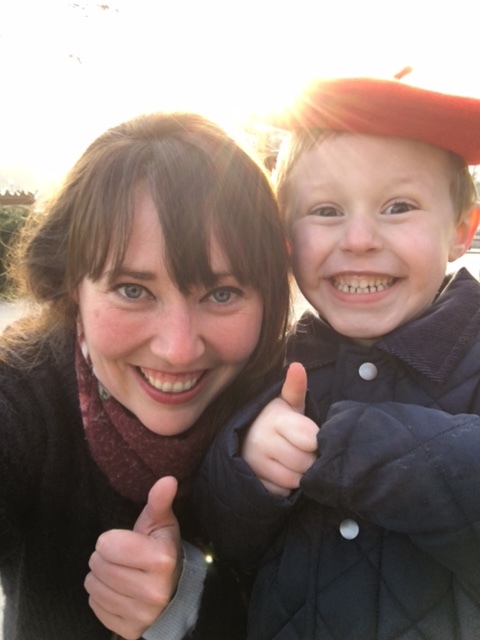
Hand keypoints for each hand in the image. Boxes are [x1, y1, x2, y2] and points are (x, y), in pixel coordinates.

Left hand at [85, 476, 181, 639]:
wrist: (176, 594)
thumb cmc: (163, 551)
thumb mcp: (162, 524)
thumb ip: (159, 501)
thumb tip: (168, 479)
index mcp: (161, 560)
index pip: (107, 545)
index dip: (112, 540)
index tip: (125, 541)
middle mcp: (152, 591)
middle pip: (97, 565)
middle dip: (105, 557)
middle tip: (122, 557)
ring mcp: (140, 614)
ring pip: (92, 587)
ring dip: (101, 577)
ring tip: (119, 572)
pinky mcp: (128, 630)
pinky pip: (95, 607)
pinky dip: (101, 597)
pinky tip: (118, 591)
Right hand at [242, 362, 318, 496]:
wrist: (247, 439)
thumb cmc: (279, 421)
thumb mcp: (288, 403)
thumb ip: (296, 387)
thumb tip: (297, 366)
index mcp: (274, 418)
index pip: (310, 438)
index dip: (316, 441)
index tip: (311, 437)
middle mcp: (261, 440)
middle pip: (305, 463)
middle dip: (310, 460)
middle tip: (303, 451)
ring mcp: (254, 463)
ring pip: (295, 480)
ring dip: (300, 475)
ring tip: (292, 461)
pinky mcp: (253, 482)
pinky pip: (282, 493)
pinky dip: (285, 487)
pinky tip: (280, 472)